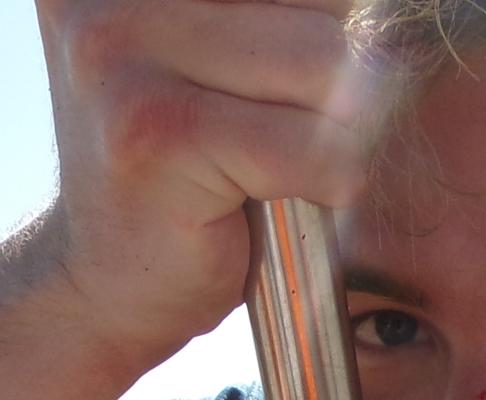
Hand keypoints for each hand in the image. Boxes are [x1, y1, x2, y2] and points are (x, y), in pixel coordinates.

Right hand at [33, 0, 387, 363]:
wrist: (104, 285)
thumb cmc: (182, 171)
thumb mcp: (221, 57)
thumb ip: (277, 19)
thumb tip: (380, 12)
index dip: (326, 30)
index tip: (290, 90)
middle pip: (324, 9)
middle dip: (337, 82)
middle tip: (285, 136)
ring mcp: (125, 53)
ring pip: (328, 67)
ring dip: (336, 135)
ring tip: (280, 166)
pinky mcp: (159, 133)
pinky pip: (311, 145)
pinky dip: (326, 183)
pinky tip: (277, 202)